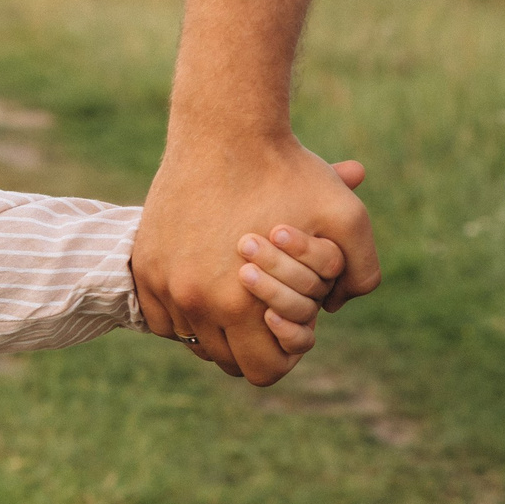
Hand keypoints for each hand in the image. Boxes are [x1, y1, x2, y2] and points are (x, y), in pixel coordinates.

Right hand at [132, 129, 375, 384]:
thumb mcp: (347, 217)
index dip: (285, 356)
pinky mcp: (143, 263)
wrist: (224, 131)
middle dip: (249, 343)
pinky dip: (184, 308)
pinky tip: (205, 278)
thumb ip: (362, 272)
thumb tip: (336, 307)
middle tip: (263, 308)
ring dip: (215, 325)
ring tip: (236, 289)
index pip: (263, 372)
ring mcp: (163, 283)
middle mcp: (194, 301)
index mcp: (241, 303)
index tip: (289, 325)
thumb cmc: (287, 172)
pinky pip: (161, 315)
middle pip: (224, 361)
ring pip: (190, 338)